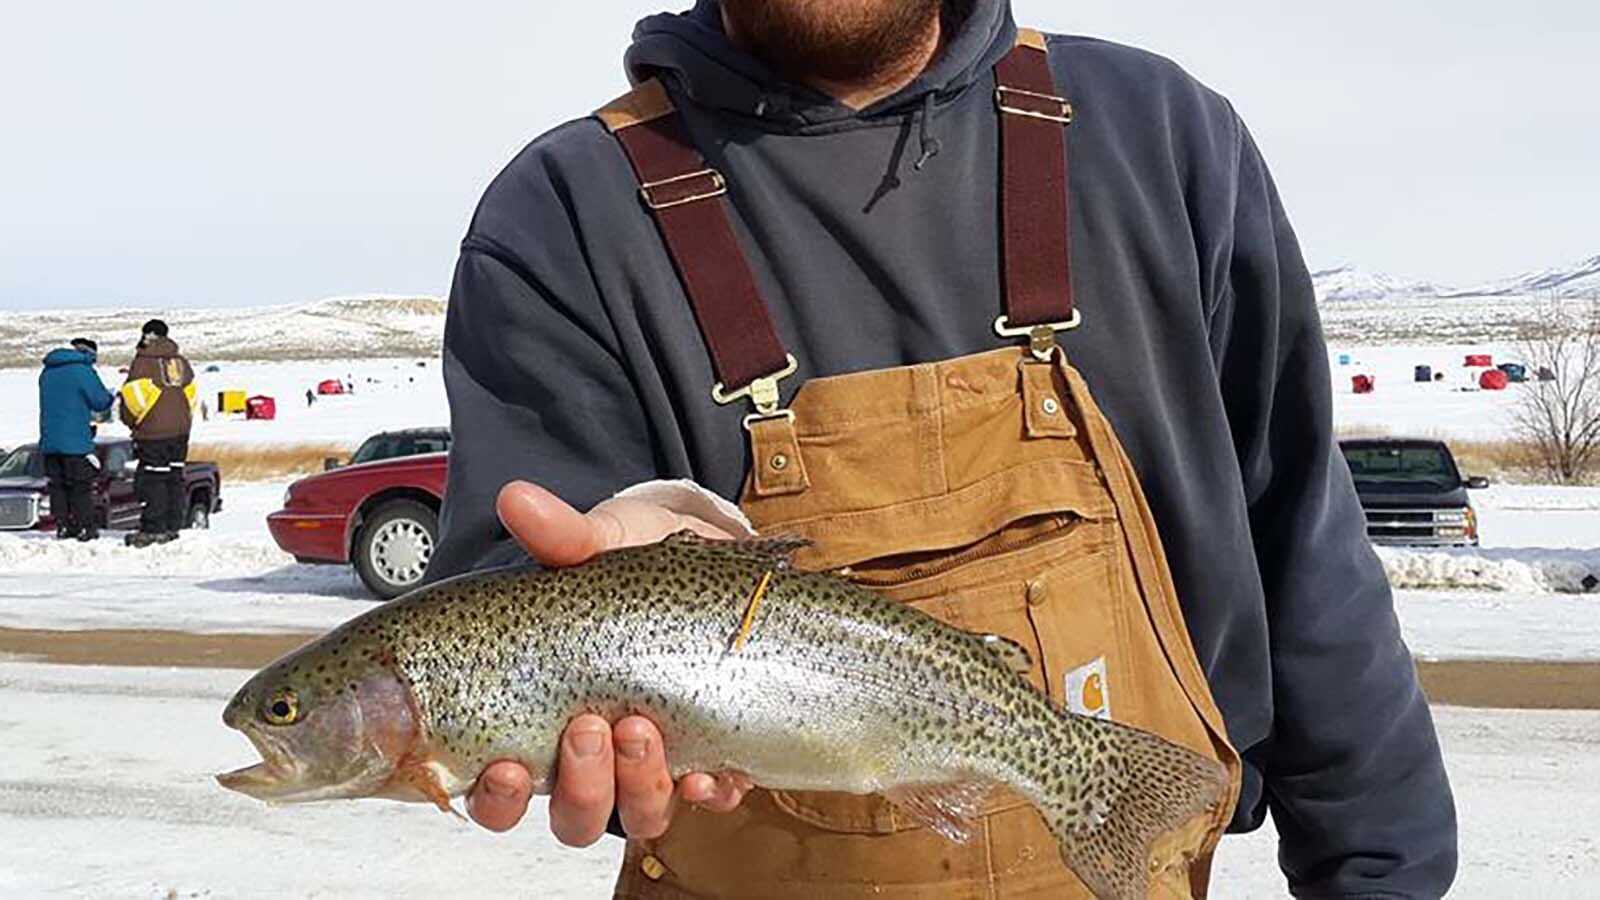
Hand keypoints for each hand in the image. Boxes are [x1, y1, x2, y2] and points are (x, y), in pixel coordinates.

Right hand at [466, 481, 751, 842]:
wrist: (718, 561)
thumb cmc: (640, 567)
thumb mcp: (600, 546)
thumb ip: (561, 535)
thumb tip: (517, 498)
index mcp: (545, 718)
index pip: (501, 789)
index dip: (496, 797)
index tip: (505, 767)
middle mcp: (595, 755)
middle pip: (572, 815)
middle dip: (579, 786)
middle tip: (588, 727)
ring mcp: (656, 761)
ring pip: (636, 813)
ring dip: (637, 786)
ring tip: (641, 729)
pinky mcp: (714, 754)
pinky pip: (710, 798)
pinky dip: (710, 793)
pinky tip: (710, 774)